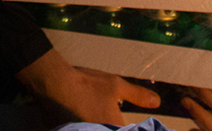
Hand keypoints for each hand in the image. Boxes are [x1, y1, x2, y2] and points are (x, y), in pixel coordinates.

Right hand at [16, 50, 158, 123]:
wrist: (54, 85)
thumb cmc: (88, 85)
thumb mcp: (115, 85)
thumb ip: (137, 95)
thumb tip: (156, 102)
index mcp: (114, 127)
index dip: (128, 128)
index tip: (127, 123)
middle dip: (114, 126)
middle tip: (107, 113)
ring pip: (96, 130)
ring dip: (101, 126)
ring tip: (94, 113)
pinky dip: (86, 128)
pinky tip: (85, 118)